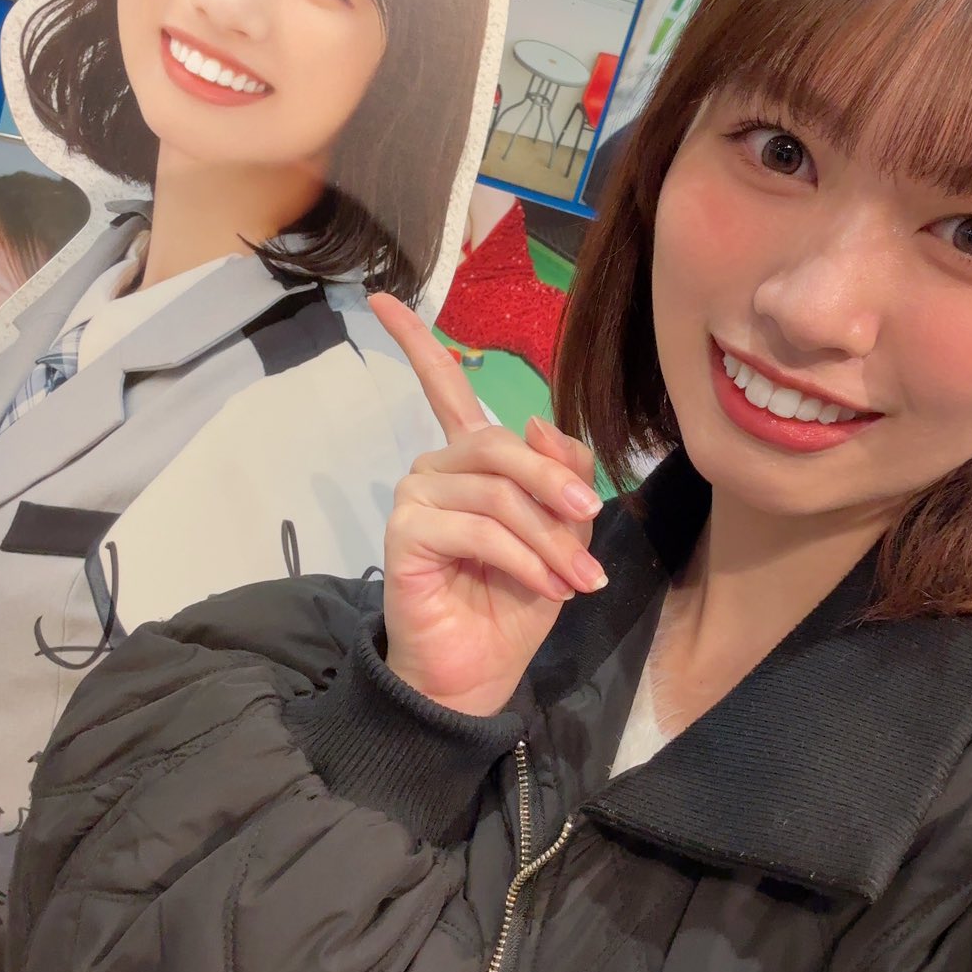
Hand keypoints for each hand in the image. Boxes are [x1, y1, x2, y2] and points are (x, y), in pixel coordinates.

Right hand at [372, 293, 605, 716]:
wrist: (478, 673)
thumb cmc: (515, 603)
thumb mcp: (561, 534)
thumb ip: (561, 474)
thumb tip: (542, 419)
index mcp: (471, 462)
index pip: (441, 388)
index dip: (415, 342)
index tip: (381, 298)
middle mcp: (437, 470)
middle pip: (501, 443)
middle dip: (555, 483)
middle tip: (590, 522)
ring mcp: (416, 498)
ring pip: (497, 491)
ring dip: (549, 538)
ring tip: (576, 579)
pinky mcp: (405, 533)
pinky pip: (477, 527)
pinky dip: (522, 557)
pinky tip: (545, 586)